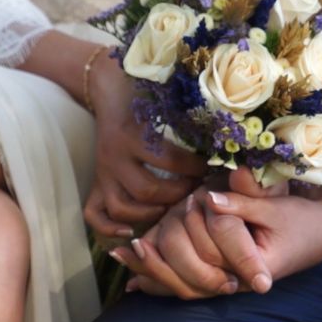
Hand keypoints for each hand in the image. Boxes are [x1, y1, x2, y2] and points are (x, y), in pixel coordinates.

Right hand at [83, 49, 206, 236]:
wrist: (108, 89)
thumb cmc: (145, 95)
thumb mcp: (165, 102)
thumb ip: (189, 119)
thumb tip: (227, 138)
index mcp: (133, 135)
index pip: (169, 160)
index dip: (195, 169)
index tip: (214, 168)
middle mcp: (114, 156)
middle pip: (148, 190)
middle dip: (177, 195)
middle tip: (197, 192)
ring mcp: (103, 173)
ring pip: (122, 207)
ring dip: (151, 213)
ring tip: (173, 209)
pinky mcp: (95, 182)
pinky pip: (94, 214)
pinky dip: (109, 228)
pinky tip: (131, 232)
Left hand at [111, 156, 321, 297]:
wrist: (315, 235)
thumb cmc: (299, 220)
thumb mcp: (275, 207)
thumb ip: (244, 202)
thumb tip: (211, 194)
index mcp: (258, 266)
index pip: (218, 256)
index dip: (182, 246)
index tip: (149, 239)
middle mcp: (240, 278)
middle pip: (195, 278)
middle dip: (164, 260)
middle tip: (136, 244)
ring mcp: (230, 278)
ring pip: (188, 286)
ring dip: (154, 272)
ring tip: (125, 257)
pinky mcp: (222, 273)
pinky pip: (188, 284)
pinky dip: (160, 279)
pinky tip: (133, 276)